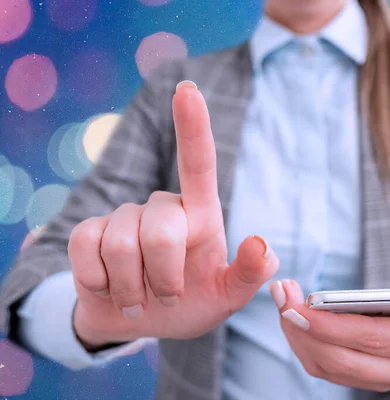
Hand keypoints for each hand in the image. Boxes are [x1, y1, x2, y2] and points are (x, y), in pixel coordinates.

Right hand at [69, 81, 278, 348]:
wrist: (139, 320)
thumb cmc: (191, 302)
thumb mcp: (226, 296)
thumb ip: (249, 274)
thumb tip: (262, 243)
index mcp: (200, 214)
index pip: (198, 163)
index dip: (193, 126)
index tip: (188, 90)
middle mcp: (162, 207)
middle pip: (161, 232)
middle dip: (165, 278)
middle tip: (168, 298)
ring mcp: (124, 217)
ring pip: (121, 246)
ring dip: (132, 288)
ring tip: (140, 297)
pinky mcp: (88, 231)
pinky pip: (86, 250)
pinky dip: (100, 282)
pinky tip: (110, 287)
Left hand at [269, 276, 389, 392]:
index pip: (370, 338)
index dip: (332, 324)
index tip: (301, 304)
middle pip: (340, 358)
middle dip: (304, 328)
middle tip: (282, 295)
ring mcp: (379, 380)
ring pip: (327, 367)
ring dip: (298, 335)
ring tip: (283, 300)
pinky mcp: (362, 378)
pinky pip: (325, 368)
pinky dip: (304, 343)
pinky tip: (293, 316)